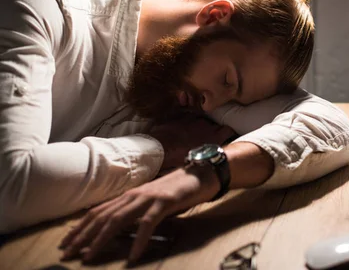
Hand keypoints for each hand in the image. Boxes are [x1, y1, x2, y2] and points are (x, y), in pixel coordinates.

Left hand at [59, 165, 218, 263]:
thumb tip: (116, 228)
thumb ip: (134, 212)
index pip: (98, 211)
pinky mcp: (164, 203)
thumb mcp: (150, 201)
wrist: (200, 174)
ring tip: (89, 256)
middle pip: (102, 217)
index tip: (66, 242)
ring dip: (101, 239)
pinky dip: (139, 240)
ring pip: (118, 219)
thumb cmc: (176, 190)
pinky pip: (147, 224)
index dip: (80, 227)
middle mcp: (134, 195)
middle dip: (83, 236)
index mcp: (129, 195)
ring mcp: (148, 198)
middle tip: (67, 254)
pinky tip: (133, 256)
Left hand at [150, 116, 235, 170]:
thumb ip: (207, 156)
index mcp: (214, 137)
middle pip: (215, 124)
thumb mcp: (198, 162)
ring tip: (193, 131)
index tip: (227, 136)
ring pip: (201, 117)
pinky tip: (182, 122)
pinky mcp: (179, 115)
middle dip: (213, 129)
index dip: (228, 133)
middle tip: (208, 136)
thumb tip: (210, 162)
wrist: (158, 149)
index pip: (228, 130)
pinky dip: (186, 116)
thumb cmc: (177, 161)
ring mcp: (192, 118)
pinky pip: (186, 111)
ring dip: (199, 123)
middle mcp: (206, 125)